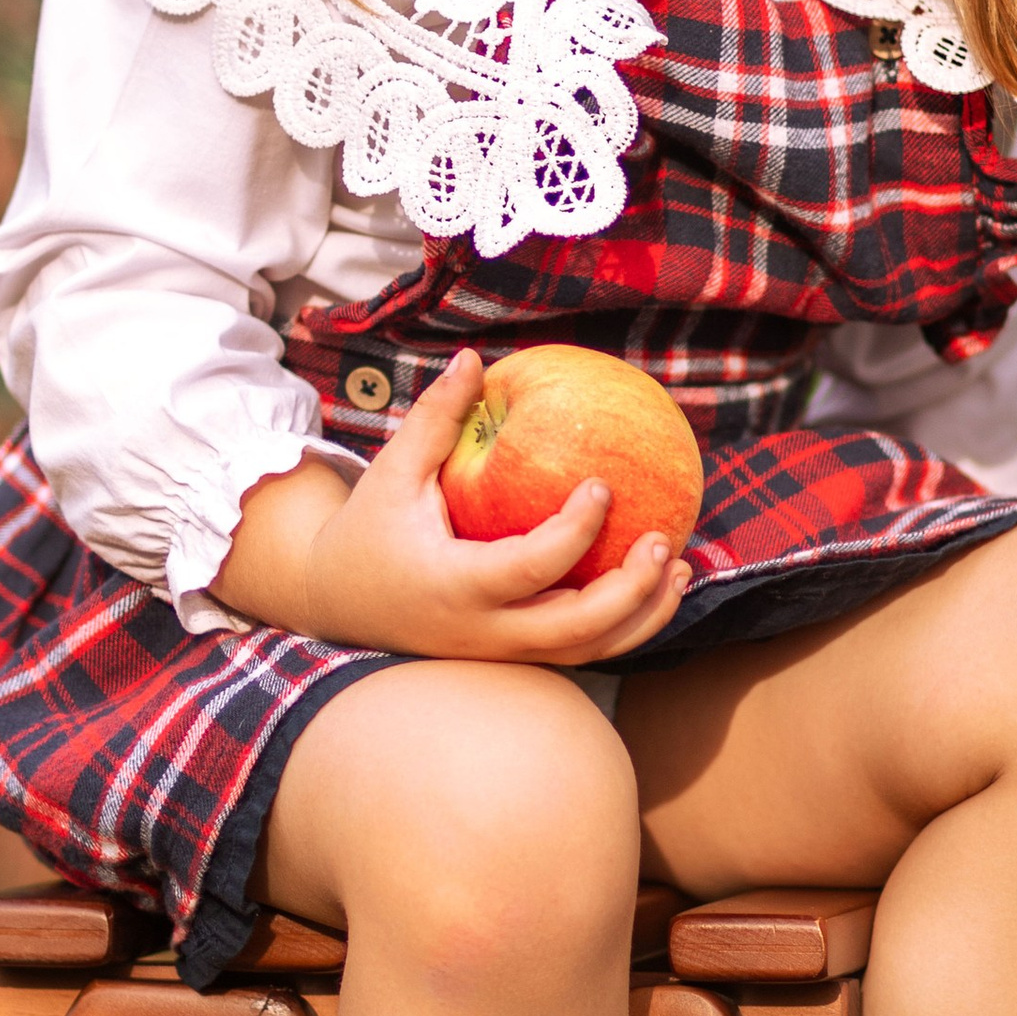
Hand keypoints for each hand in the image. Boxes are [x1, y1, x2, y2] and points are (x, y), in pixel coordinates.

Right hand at [212, 348, 693, 662]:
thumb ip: (433, 419)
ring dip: (642, 618)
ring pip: (586, 652)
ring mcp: (499, 653)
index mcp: (452, 586)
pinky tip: (654, 586)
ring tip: (680, 569)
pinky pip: (577, 649)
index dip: (575, 531)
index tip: (603, 484)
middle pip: (574, 629)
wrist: (336, 602)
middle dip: (630, 591)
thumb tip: (474, 358)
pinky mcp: (512, 656)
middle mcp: (481, 632)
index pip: (529, 567)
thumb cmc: (368, 528)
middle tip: (664, 539)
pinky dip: (622, 625)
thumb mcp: (392, 472)